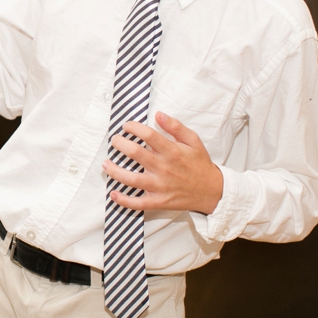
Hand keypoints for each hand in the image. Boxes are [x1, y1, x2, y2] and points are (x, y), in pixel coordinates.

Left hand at [102, 111, 223, 214]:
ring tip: (105, 164)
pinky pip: (138, 203)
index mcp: (172, 152)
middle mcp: (164, 168)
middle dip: (120, 144)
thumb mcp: (193, 141)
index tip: (126, 126)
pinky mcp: (159, 201)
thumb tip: (158, 114)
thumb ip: (176, 127)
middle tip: (114, 140)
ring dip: (115, 171)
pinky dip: (124, 200)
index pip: (149, 135)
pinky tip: (113, 194)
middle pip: (136, 154)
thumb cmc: (200, 164)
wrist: (212, 192)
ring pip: (132, 180)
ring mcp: (160, 186)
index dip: (134, 128)